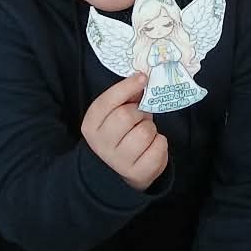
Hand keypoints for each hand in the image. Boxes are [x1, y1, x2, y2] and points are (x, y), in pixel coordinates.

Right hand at [80, 73, 168, 191]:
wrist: (120, 168)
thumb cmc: (120, 133)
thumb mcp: (115, 113)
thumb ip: (126, 96)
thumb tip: (141, 79)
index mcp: (91, 125)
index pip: (106, 102)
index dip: (126, 87)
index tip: (142, 78)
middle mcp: (101, 144)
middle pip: (126, 116)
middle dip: (140, 112)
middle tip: (141, 116)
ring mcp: (118, 160)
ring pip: (145, 132)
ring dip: (150, 128)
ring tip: (144, 132)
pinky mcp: (138, 172)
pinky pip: (159, 147)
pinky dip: (160, 142)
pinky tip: (151, 146)